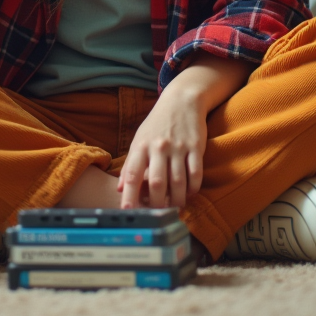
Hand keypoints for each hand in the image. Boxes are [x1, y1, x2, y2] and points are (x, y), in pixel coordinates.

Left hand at [117, 89, 206, 208]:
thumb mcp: (139, 139)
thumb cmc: (157, 124)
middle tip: (158, 214)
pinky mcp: (196, 146)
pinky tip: (190, 193)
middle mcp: (158, 147)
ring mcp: (178, 147)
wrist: (182, 101)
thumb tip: (119, 188)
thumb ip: (130, 164)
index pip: (132, 175)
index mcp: (141, 146)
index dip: (129, 195)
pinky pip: (196, 173)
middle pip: (157, 183)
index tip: (128, 212)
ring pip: (178, 181)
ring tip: (175, 207)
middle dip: (157, 203)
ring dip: (177, 199)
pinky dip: (193, 187)